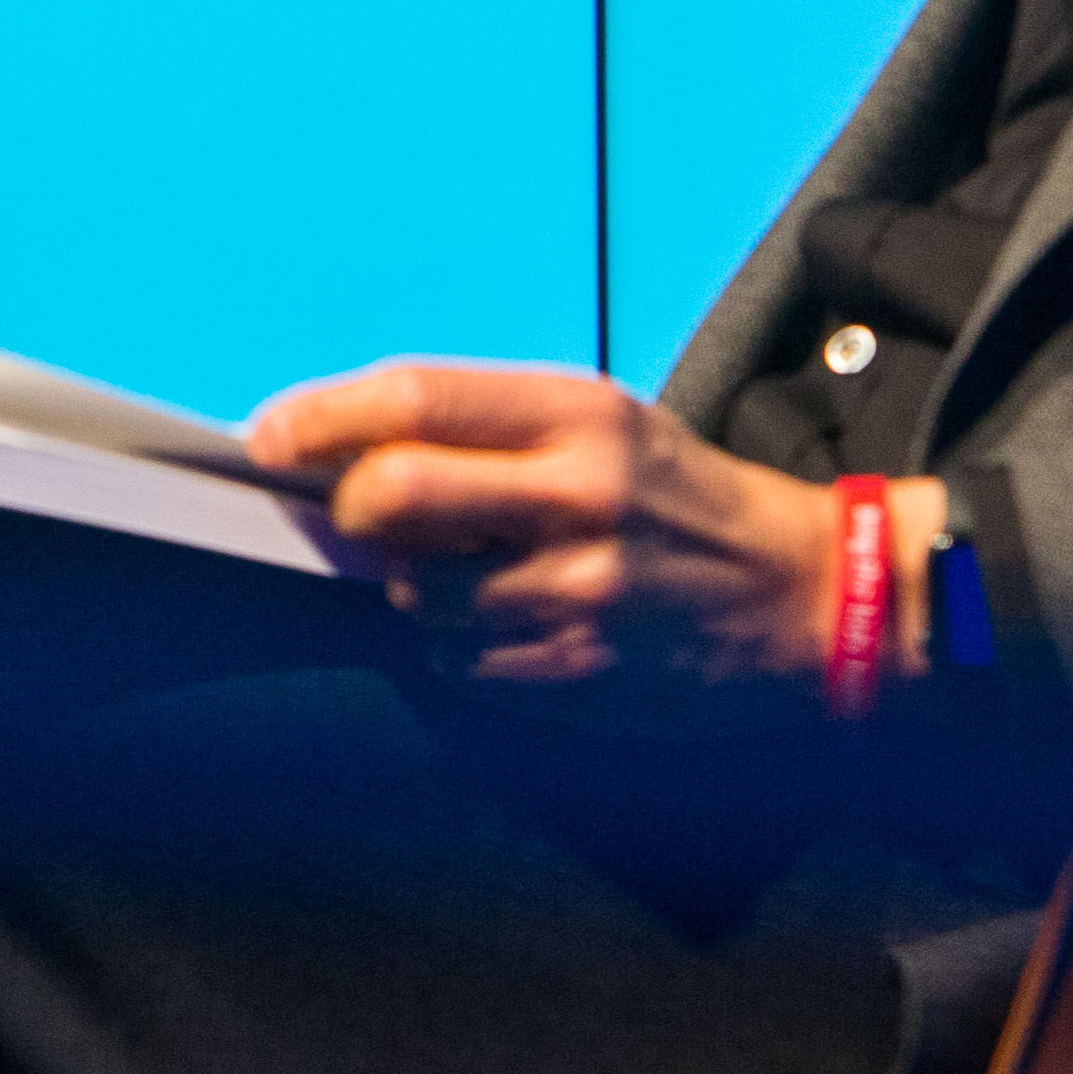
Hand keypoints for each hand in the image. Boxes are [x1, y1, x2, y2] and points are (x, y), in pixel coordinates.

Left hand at [242, 360, 940, 693]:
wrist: (805, 597)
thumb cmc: (676, 494)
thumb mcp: (598, 419)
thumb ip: (480, 423)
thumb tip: (341, 442)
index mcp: (577, 416)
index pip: (413, 400)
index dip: (320, 417)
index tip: (268, 438)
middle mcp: (576, 499)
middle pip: (393, 498)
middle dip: (348, 509)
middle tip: (353, 513)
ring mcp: (578, 594)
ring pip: (414, 592)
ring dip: (408, 583)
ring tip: (461, 567)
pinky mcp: (578, 673)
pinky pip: (458, 661)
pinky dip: (454, 642)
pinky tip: (503, 620)